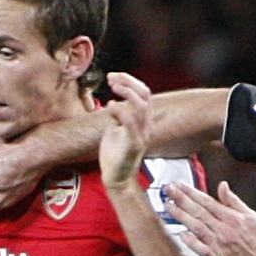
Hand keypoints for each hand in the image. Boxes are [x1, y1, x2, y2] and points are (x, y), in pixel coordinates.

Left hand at [98, 72, 151, 191]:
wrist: (117, 179)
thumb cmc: (114, 155)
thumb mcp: (116, 129)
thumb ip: (118, 116)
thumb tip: (114, 103)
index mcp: (143, 120)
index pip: (143, 93)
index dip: (129, 81)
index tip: (113, 76)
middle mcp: (145, 125)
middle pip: (145, 94)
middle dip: (128, 82)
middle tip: (111, 78)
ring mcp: (141, 134)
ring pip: (141, 106)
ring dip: (126, 92)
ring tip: (112, 87)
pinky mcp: (134, 144)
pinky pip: (131, 123)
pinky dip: (121, 111)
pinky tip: (110, 106)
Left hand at [162, 179, 255, 255]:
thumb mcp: (253, 218)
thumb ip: (234, 202)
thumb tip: (222, 185)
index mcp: (232, 218)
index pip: (207, 201)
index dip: (191, 192)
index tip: (178, 185)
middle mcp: (224, 229)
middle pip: (199, 211)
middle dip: (182, 199)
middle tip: (168, 189)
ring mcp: (220, 246)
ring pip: (198, 227)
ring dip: (182, 216)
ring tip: (168, 206)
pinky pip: (202, 251)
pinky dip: (193, 242)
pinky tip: (182, 234)